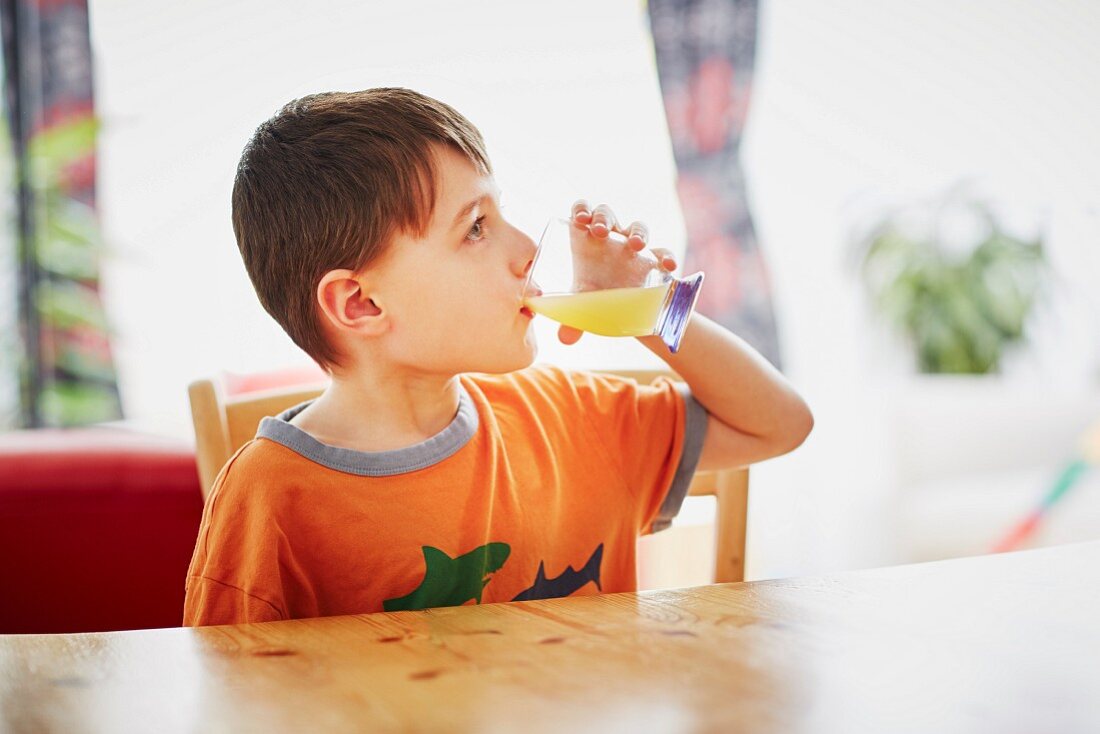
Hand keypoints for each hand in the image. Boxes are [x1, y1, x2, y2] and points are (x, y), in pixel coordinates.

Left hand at [558, 199, 677, 344]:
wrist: (630, 313)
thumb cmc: (599, 299)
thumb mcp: (585, 307)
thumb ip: (572, 321)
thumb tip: (564, 338)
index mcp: (588, 241)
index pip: (583, 212)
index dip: (582, 209)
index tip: (580, 219)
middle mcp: (611, 239)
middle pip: (608, 215)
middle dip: (604, 217)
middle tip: (599, 231)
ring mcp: (635, 249)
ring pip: (637, 228)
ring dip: (637, 232)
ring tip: (636, 246)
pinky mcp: (656, 262)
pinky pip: (664, 253)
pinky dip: (667, 256)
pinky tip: (669, 266)